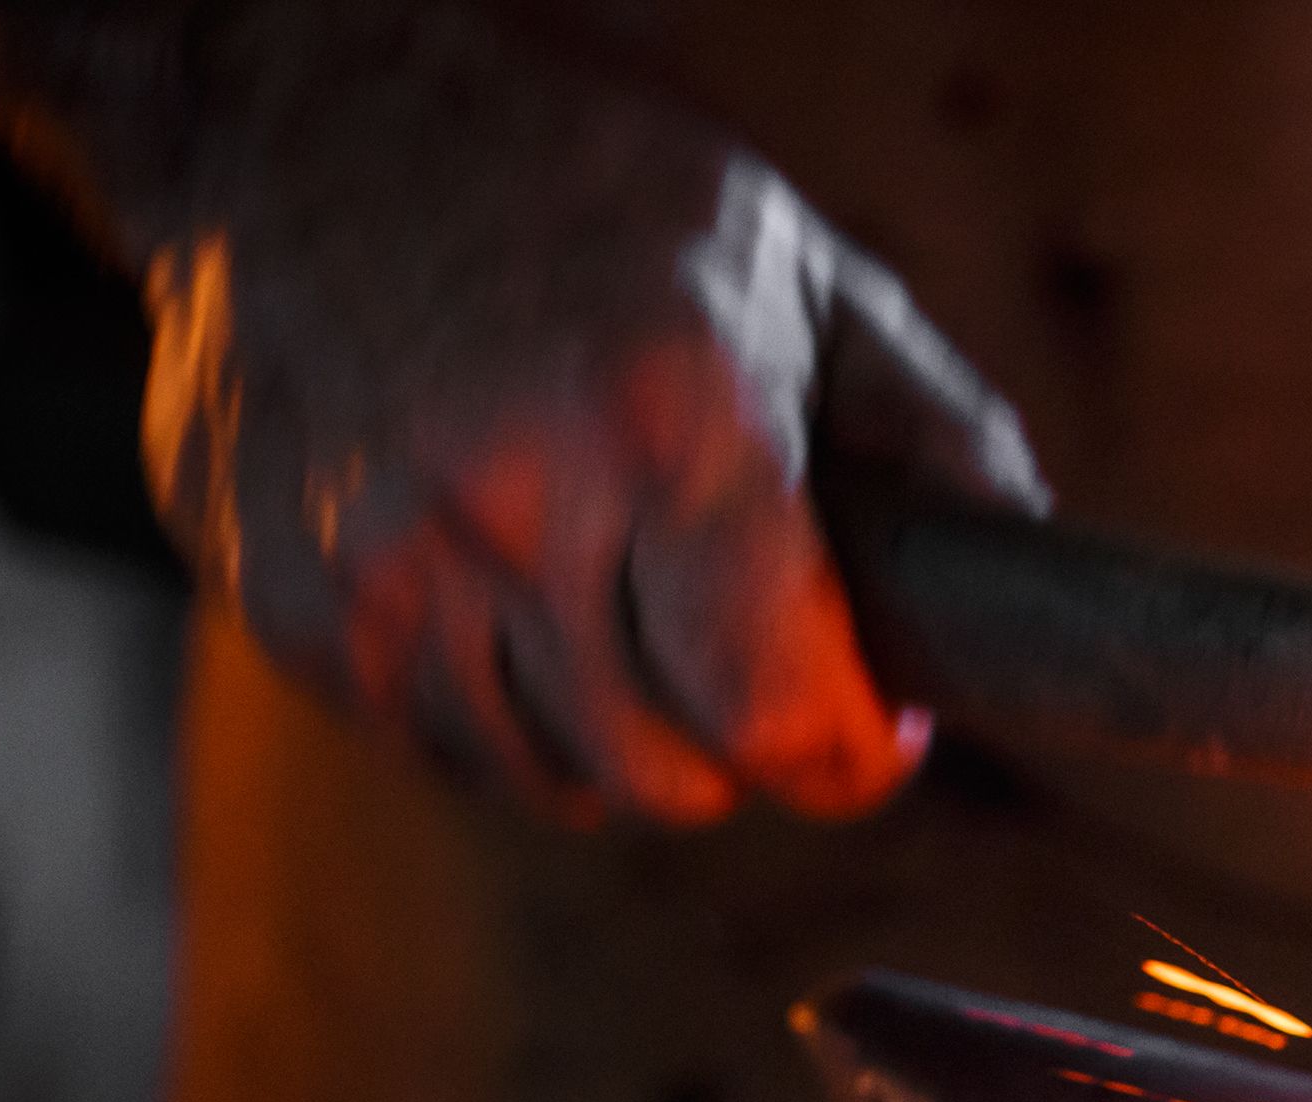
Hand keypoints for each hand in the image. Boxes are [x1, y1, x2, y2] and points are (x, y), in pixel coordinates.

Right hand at [133, 0, 1043, 824]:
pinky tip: (516, 612)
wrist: (311, 112)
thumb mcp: (799, 270)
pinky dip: (497, 718)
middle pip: (671, 773)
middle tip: (743, 660)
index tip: (868, 732)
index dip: (848, 756)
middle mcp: (514, 501)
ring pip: (552, 779)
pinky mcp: (286, 597)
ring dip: (616, 741)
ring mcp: (383, 559)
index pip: (780, 713)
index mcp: (668, 421)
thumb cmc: (587, 187)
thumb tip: (1024, 568)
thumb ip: (932, 428)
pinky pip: (434, 744)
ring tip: (629, 626)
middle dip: (739, 746)